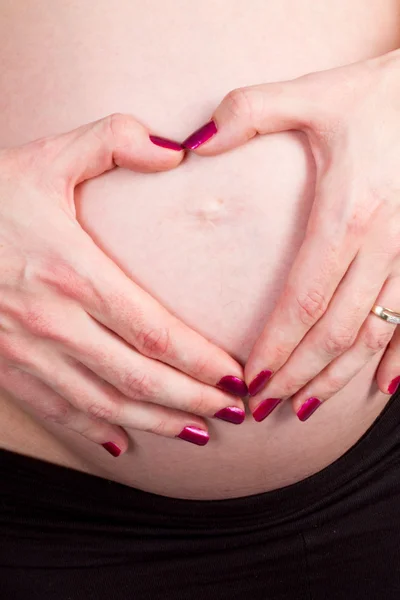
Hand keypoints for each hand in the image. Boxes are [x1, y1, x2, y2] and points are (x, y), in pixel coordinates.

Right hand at [0, 114, 246, 455]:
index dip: (200, 361)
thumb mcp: (46, 157)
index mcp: (71, 271)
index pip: (153, 331)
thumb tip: (177, 151)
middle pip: (138, 377)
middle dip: (192, 400)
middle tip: (233, 414)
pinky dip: (93, 429)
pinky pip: (56, 409)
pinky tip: (122, 440)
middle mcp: (51, 321)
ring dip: (155, 423)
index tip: (235, 377)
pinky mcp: (5, 366)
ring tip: (196, 434)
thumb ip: (113, 141)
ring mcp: (25, 351)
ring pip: (103, 403)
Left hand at [182, 49, 399, 421]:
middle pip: (335, 331)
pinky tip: (379, 387)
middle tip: (263, 409)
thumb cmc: (377, 96)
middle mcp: (385, 243)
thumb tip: (190, 144)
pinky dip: (398, 358)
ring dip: (339, 377)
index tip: (249, 382)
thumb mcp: (311, 94)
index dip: (276, 348)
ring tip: (306, 408)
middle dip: (297, 376)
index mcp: (347, 213)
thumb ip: (248, 113)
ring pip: (374, 335)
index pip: (304, 301)